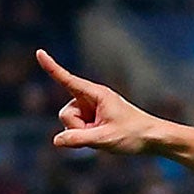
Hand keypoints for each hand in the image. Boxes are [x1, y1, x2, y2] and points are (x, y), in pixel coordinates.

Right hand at [37, 50, 162, 154]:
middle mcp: (91, 98)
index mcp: (96, 94)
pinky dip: (88, 135)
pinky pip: (79, 128)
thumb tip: (56, 140)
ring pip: (71, 123)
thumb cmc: (134, 135)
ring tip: (106, 135)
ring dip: (84, 133)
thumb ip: (79, 139)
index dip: (51, 67)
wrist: (154, 138)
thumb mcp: (105, 139)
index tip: (39, 52)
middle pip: (66, 114)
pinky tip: (104, 135)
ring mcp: (91, 108)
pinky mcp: (93, 117)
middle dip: (78, 128)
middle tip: (102, 133)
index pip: (68, 80)